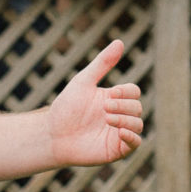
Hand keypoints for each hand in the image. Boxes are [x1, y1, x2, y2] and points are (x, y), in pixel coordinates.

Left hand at [45, 40, 143, 166]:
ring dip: (126, 119)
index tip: (112, 92)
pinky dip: (132, 137)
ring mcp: (119, 133)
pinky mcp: (117, 149)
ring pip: (138, 124)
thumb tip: (120, 41)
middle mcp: (119, 115)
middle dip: (123, 105)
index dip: (127, 91)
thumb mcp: (83, 82)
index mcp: (113, 99)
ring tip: (107, 119)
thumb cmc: (66, 108)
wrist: (52, 135)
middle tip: (105, 108)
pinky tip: (120, 131)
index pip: (134, 91)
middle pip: (137, 107)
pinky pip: (136, 143)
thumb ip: (102, 63)